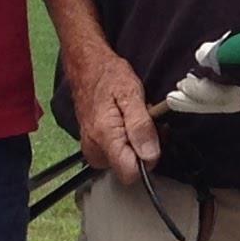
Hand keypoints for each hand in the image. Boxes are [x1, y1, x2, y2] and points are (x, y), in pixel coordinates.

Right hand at [63, 44, 161, 183]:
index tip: (153, 138)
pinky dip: (126, 142)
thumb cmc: (109, 76)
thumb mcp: (132, 94)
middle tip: (146, 122)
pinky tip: (127, 124)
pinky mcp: (92, 147)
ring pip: (123, 163)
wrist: (86, 66)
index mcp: (104, 138)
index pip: (130, 174)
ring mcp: (90, 149)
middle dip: (143, 149)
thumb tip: (149, 155)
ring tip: (135, 119)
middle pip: (128, 169)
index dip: (148, 159)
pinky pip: (115, 155)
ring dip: (135, 144)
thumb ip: (141, 126)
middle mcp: (94, 149)